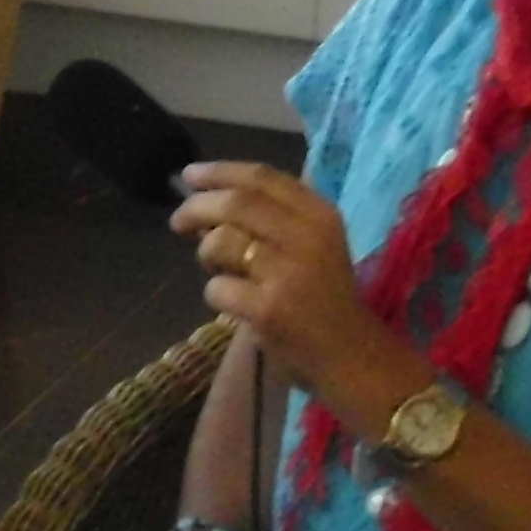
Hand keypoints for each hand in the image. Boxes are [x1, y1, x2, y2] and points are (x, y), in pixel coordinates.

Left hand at [175, 162, 411, 413]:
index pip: (261, 177)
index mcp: (320, 214)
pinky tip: (234, 304)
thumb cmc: (326, 299)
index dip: (219, 172)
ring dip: (206, 254)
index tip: (190, 176)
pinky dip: (216, 294)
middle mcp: (307, 236)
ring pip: (220, 242)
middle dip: (197, 207)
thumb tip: (206, 203)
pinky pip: (217, 288)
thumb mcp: (315, 245)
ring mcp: (287, 273)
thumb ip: (271, 219)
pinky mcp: (268, 309)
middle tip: (178, 221)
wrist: (352, 357)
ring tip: (218, 269)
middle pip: (235, 203)